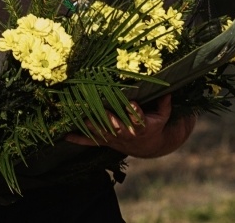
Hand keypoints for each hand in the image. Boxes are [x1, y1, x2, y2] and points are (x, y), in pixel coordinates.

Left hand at [65, 94, 195, 157]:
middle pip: (116, 126)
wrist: (147, 146)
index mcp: (141, 127)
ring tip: (79, 118)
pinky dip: (78, 139)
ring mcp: (113, 138)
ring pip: (101, 132)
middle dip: (108, 119)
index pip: (139, 120)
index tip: (132, 103)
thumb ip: (164, 103)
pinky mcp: (105, 140)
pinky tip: (66, 135)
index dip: (135, 112)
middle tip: (101, 111)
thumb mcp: (163, 115)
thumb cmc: (154, 125)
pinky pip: (90, 141)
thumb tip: (168, 88)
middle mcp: (126, 133)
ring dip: (90, 125)